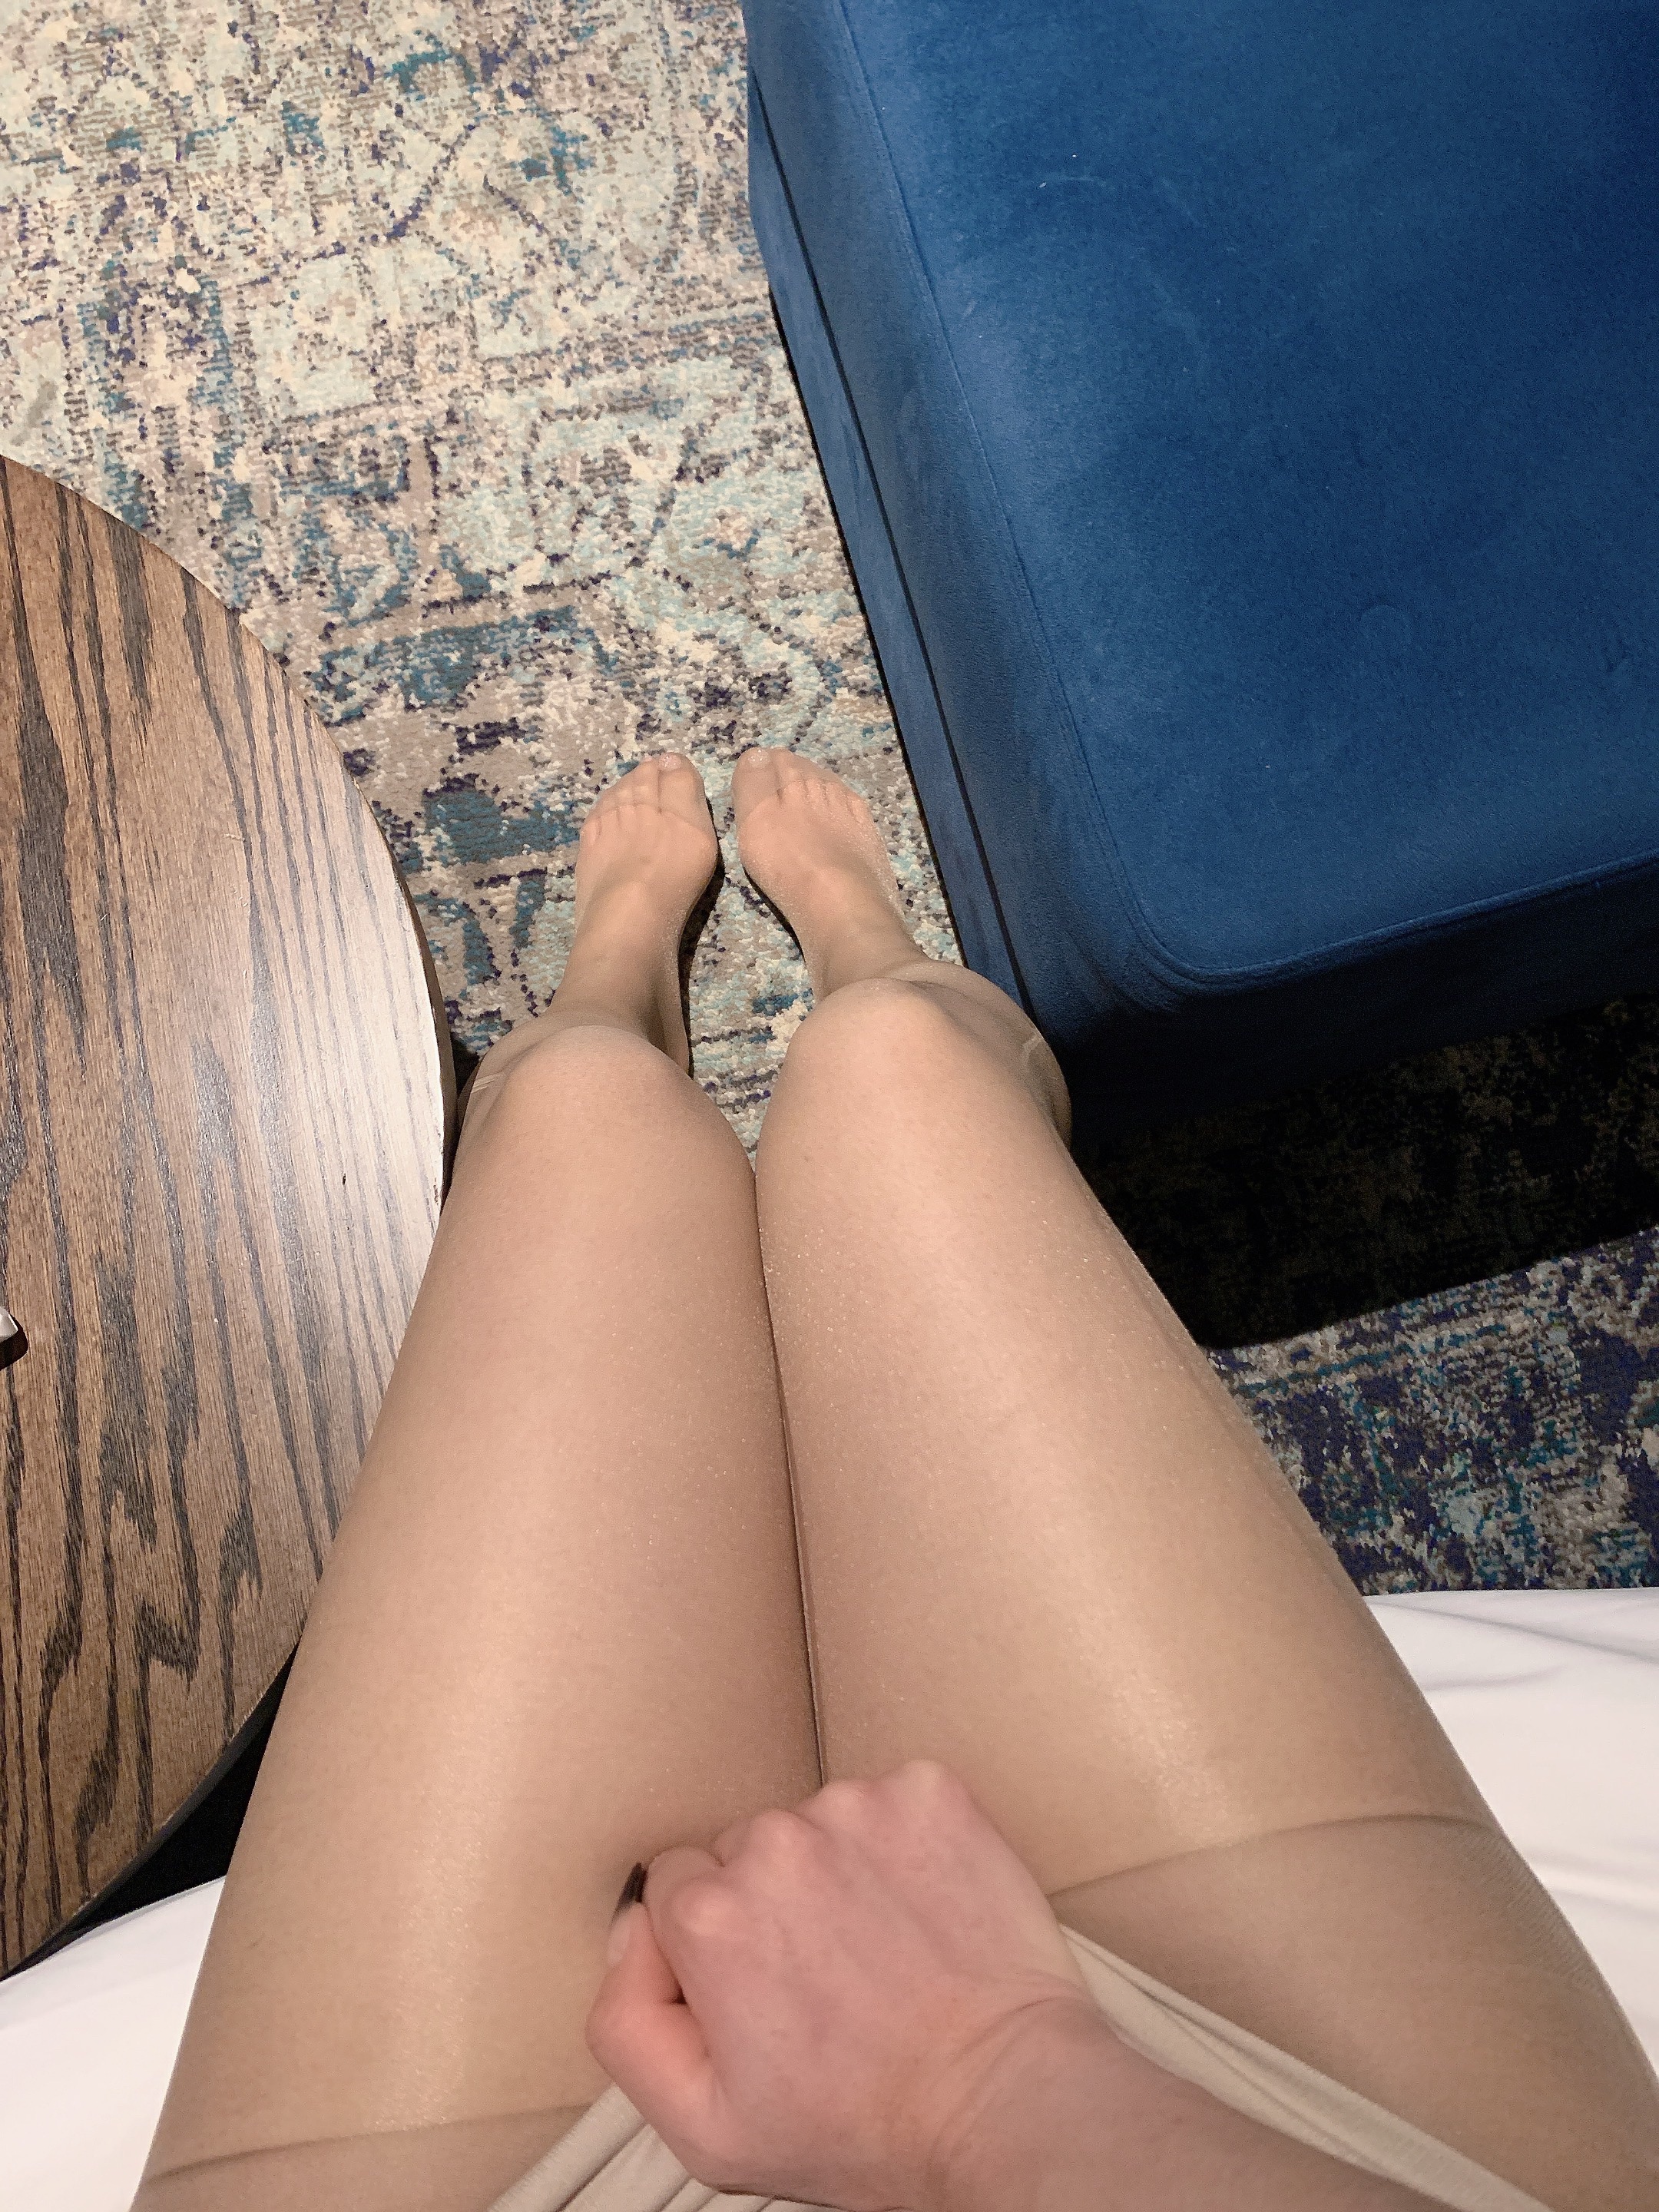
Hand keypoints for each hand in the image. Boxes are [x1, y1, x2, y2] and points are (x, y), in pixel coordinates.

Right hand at [585, 1759, 1112, 2208]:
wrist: (1005, 2101)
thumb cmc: (861, 2125)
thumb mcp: (702, 2124)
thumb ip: (624, 2020)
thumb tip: (628, 1927)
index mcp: (707, 1913)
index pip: (675, 1888)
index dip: (715, 1946)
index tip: (762, 1990)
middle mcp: (774, 1841)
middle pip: (744, 1850)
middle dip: (772, 1902)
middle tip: (828, 1979)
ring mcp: (857, 1806)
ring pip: (817, 1823)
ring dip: (838, 1870)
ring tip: (884, 1949)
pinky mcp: (930, 1792)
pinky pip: (890, 1801)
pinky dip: (903, 1846)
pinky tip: (925, 1910)